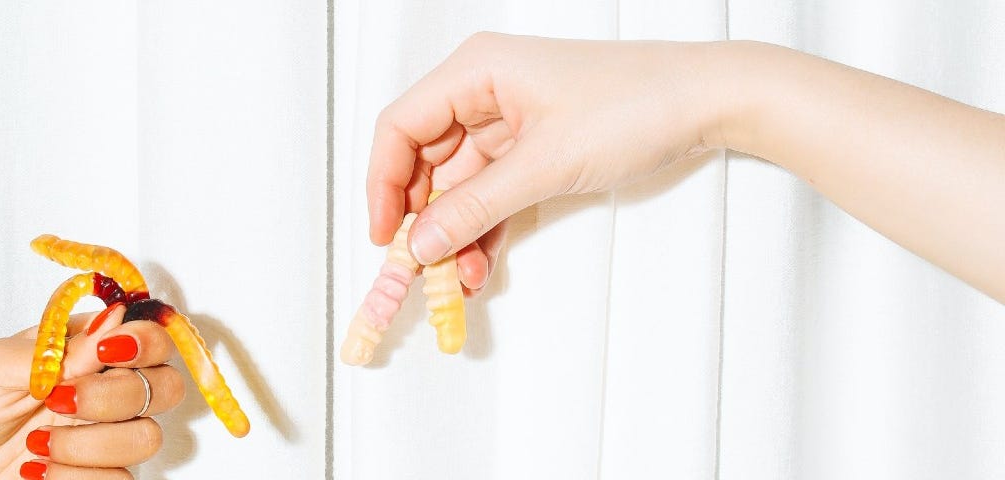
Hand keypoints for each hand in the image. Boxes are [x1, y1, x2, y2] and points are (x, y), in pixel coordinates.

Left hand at [0, 307, 185, 479]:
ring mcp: (104, 435)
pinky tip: (38, 469)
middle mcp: (106, 389)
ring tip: (38, 444)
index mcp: (88, 349)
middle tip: (62, 401)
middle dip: (117, 396)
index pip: (151, 337)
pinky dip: (77, 475)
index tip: (108, 351)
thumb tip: (115, 317)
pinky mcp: (96, 474)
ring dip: (90, 443)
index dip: (146, 342)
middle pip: (166, 387)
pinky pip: (122, 479)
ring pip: (147, 437)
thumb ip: (61, 347)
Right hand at [368, 33, 726, 287]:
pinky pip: (491, 192)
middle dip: (422, 219)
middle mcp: (484, 91)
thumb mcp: (545, 164)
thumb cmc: (636, 104)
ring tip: (459, 279)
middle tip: (420, 269)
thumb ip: (476, 206)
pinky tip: (481, 265)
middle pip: (425, 160)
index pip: (400, 126)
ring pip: (458, 185)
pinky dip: (484, 228)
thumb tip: (422, 242)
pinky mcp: (533, 147)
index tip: (386, 235)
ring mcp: (509, 120)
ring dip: (456, 233)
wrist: (707, 101)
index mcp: (476, 71)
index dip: (383, 183)